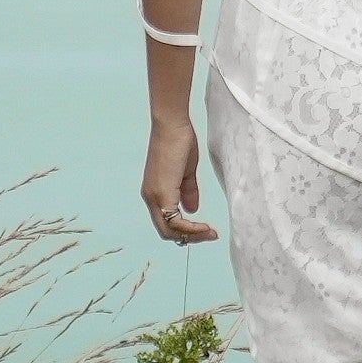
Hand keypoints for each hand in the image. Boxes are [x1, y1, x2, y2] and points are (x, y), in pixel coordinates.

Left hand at [144, 121, 214, 244]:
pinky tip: (204, 226)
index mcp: (155, 193)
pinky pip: (174, 220)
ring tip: (210, 233)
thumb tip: (192, 210)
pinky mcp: (162, 192)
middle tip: (210, 235)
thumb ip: (187, 192)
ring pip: (169, 230)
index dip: (186, 231)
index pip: (166, 223)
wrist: (172, 125)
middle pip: (166, 232)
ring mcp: (154, 196)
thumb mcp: (186, 172)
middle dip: (190, 238)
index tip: (206, 230)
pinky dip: (190, 227)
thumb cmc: (179, 142)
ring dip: (192, 235)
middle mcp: (150, 198)